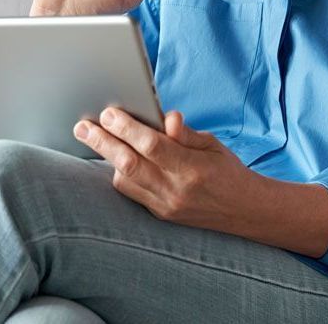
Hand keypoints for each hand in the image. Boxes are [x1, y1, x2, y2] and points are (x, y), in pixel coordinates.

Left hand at [74, 108, 260, 231]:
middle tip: (82, 127)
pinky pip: (131, 193)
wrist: (244, 211)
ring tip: (93, 137)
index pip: (151, 146)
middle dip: (102, 143)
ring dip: (107, 158)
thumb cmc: (228, 170)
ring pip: (125, 182)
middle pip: (129, 164)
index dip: (127, 128)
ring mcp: (166, 206)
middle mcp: (176, 190)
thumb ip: (186, 133)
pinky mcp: (160, 215)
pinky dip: (120, 174)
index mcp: (192, 168)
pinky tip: (114, 158)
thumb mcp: (213, 145)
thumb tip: (167, 117)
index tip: (108, 112)